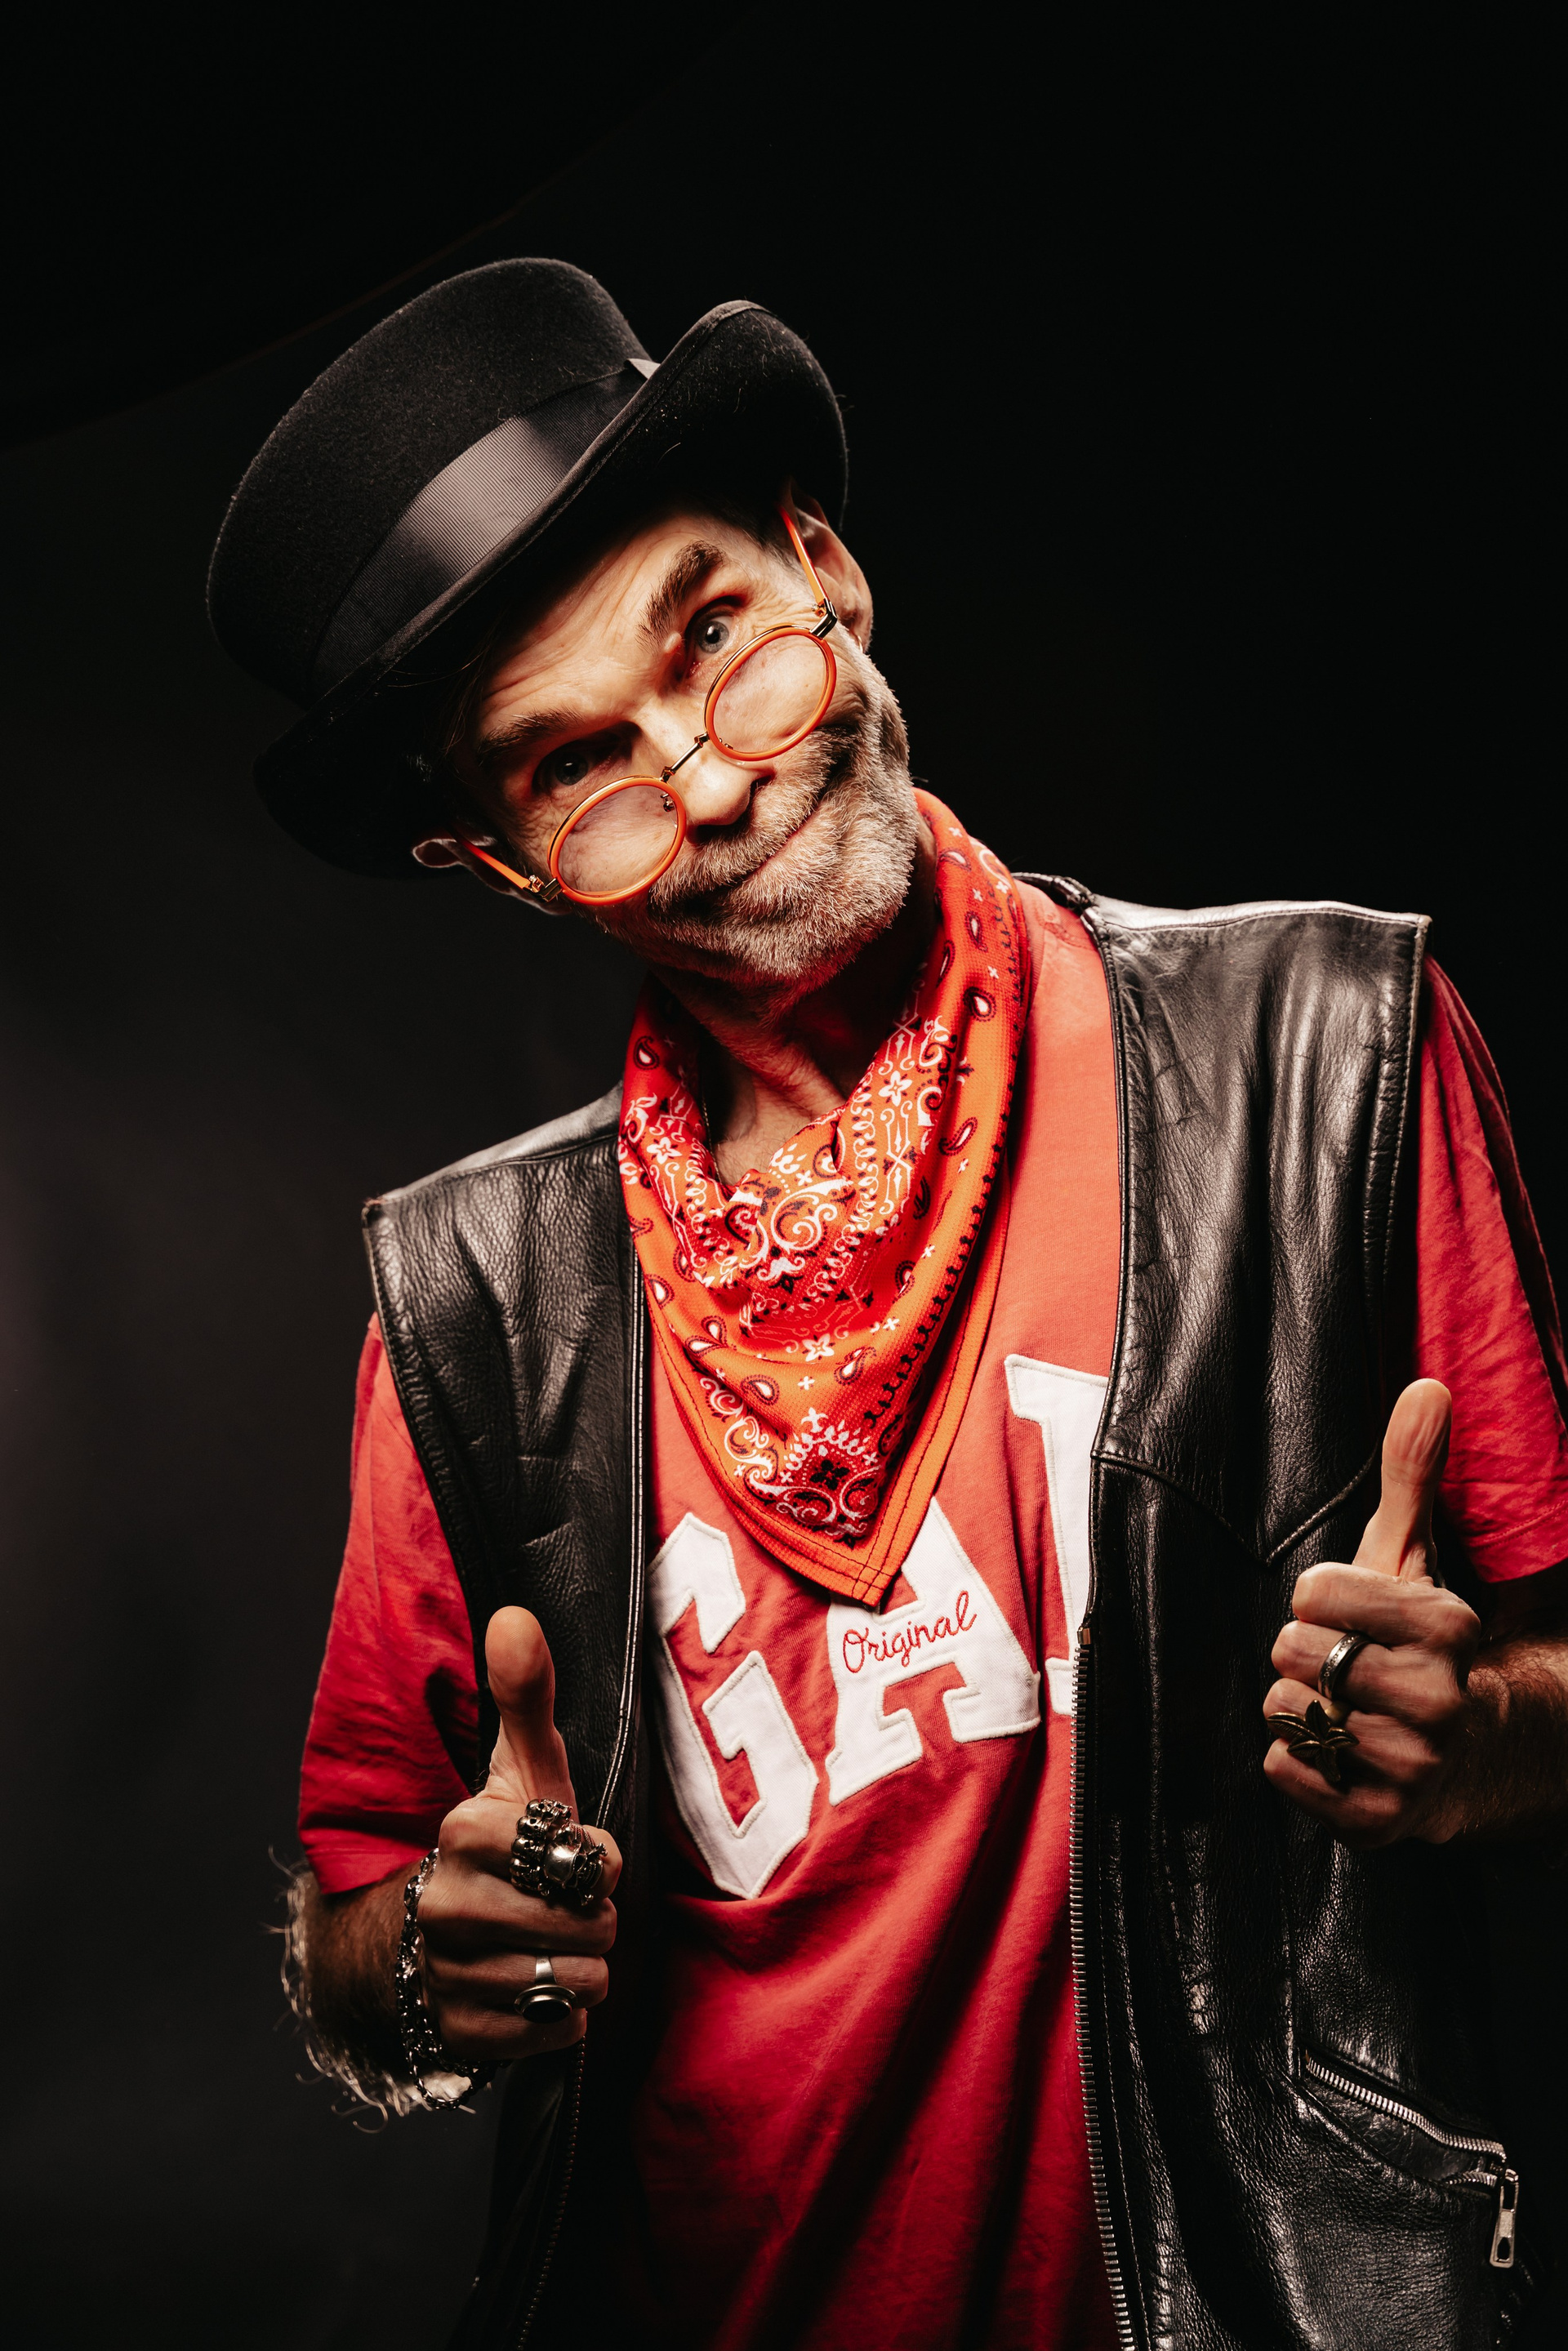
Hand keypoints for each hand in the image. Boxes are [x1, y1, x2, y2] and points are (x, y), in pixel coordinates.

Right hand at [417, 1608, 621, 2060]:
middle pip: (588, 1927)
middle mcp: (444, 1903)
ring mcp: (445, 1974)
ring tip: (550, 1941)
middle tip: (563, 1904)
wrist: (439, 1933)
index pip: (585, 1859)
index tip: (568, 1852)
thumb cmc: (506, 1841)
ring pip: (574, 1981)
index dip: (597, 1860)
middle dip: (594, 1919)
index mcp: (462, 1831)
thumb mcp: (523, 1767)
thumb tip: (516, 1615)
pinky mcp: (456, 2034)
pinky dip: (560, 2014)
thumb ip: (526, 1694)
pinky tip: (534, 1986)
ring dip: (582, 1967)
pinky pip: (553, 2029)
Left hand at [1263, 1379, 1482, 1846]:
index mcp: (1444, 1628)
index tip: (1350, 1614)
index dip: (1318, 1600)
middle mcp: (1438, 1698)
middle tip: (1346, 1668)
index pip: (1313, 1591)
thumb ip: (1411, 1475)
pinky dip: (1294, 1761)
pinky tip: (1336, 1753)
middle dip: (1304, 1655)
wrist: (1468, 1758)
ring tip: (1345, 1711)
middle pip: (1290, 1652)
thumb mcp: (1414, 1559)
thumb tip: (1426, 1387)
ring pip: (1284, 1711)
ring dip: (1299, 1709)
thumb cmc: (1417, 1645)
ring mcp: (1414, 1764)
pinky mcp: (1380, 1819)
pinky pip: (1282, 1770)